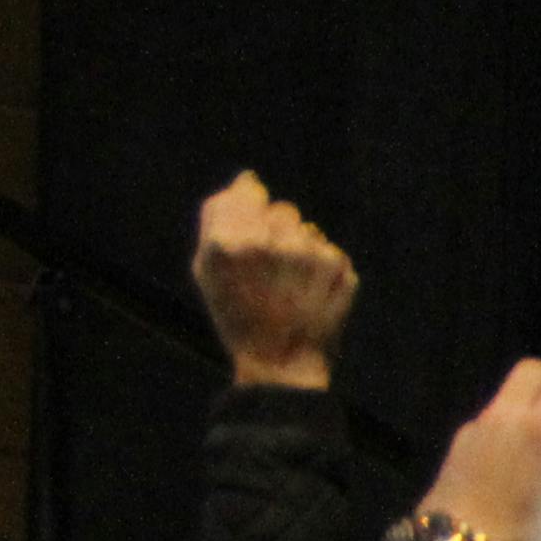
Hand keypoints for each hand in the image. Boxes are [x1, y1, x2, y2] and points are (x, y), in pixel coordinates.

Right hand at [191, 173, 358, 387]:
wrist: (279, 360)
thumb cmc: (236, 314)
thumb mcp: (205, 270)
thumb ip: (218, 220)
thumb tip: (247, 179)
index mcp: (227, 243)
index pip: (248, 191)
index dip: (250, 206)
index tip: (252, 230)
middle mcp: (266, 242)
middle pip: (280, 208)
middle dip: (275, 230)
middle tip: (270, 270)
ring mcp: (304, 252)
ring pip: (306, 227)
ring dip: (299, 247)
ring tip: (290, 283)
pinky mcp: (335, 264)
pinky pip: (326, 247)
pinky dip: (320, 265)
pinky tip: (308, 291)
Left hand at [423, 345, 540, 540]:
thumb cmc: (522, 534)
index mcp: (538, 428)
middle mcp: (503, 418)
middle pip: (530, 371)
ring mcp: (475, 428)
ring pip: (508, 394)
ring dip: (531, 398)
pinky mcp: (457, 444)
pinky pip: (491, 417)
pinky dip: (511, 420)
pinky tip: (521, 452)